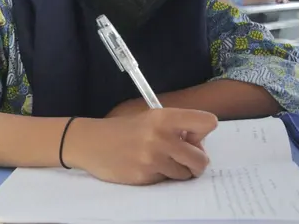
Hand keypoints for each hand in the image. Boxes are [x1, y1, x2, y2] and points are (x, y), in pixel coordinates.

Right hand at [63, 108, 217, 184]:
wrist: (91, 142)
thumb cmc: (123, 129)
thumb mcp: (150, 118)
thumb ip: (175, 128)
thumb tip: (199, 143)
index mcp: (164, 117)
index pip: (207, 122)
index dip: (202, 133)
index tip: (191, 137)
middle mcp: (161, 137)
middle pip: (201, 159)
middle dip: (196, 162)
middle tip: (183, 158)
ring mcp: (152, 158)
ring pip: (185, 174)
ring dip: (177, 171)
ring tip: (159, 161)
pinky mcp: (144, 176)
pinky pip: (166, 181)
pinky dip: (160, 176)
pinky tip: (144, 167)